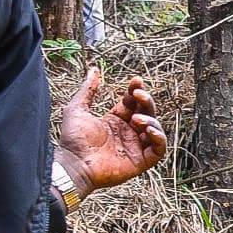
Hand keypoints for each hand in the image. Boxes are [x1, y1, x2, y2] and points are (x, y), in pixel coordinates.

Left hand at [53, 69, 169, 194]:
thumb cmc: (72, 140)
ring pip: (155, 129)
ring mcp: (135, 147)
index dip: (136, 91)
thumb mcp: (78, 108)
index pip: (134, 103)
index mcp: (115, 121)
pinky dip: (159, 138)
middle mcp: (128, 133)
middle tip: (138, 94)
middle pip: (147, 112)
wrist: (73, 164)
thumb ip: (88, 89)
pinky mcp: (141, 162)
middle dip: (146, 101)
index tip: (135, 80)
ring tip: (136, 118)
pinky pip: (159, 149)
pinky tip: (148, 129)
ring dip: (150, 119)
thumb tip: (94, 69)